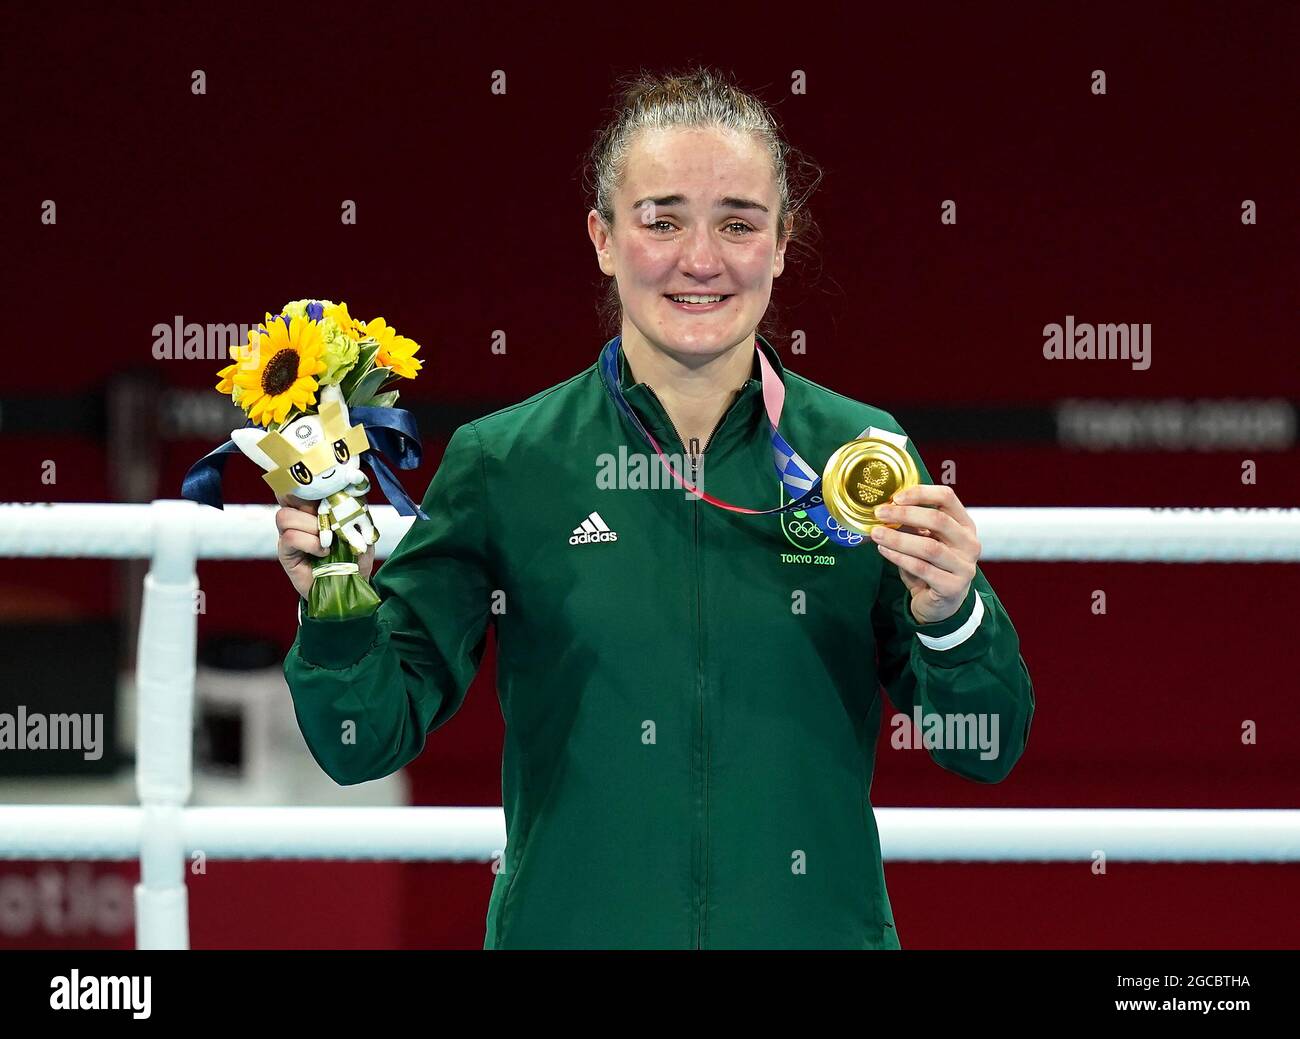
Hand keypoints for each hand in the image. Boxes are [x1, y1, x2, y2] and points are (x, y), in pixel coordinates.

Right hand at [274, 492, 375, 598]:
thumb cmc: (355, 556)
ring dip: (311, 527)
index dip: (303, 484)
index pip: (297, 486)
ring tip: (327, 541)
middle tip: (328, 521)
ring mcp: (288, 536)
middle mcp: (297, 519)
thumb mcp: (361, 530)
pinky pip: (289, 537)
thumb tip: (352, 491)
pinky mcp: (286, 553)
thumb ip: (355, 510)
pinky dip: (310, 543)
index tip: (322, 487)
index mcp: (313, 508)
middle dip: (310, 506)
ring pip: (285, 517)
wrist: (351, 585)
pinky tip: (323, 552)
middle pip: (287, 497)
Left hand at [870, 484, 979, 624]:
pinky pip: (922, 568)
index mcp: (965, 525)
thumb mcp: (925, 540)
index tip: (895, 497)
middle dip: (905, 514)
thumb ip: (912, 525)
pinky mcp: (952, 587)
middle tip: (879, 513)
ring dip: (898, 538)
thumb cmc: (931, 566)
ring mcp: (964, 566)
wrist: (940, 605)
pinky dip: (899, 558)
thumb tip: (885, 509)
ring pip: (929, 547)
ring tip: (876, 533)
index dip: (920, 493)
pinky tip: (883, 550)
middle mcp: (970, 543)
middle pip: (939, 520)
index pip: (947, 497)